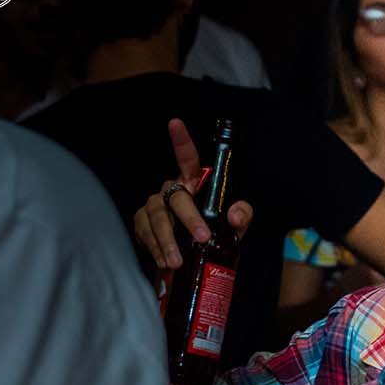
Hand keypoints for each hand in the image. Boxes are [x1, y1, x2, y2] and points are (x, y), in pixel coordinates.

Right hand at [133, 118, 253, 269]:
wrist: (194, 261)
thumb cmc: (215, 235)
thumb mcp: (235, 227)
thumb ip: (242, 217)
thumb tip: (235, 216)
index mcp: (193, 183)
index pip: (188, 158)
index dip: (182, 141)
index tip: (175, 123)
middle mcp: (171, 190)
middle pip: (176, 197)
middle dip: (188, 218)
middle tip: (201, 238)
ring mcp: (153, 206)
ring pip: (157, 217)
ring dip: (167, 240)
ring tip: (177, 261)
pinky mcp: (142, 223)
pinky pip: (144, 232)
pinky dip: (155, 248)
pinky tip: (164, 261)